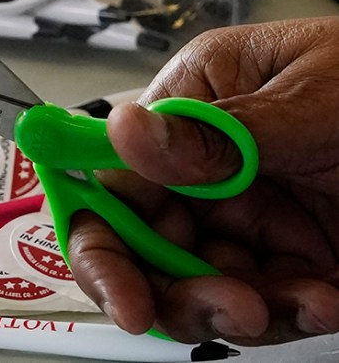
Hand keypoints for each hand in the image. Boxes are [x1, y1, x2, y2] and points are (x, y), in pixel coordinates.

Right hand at [68, 18, 338, 345]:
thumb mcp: (314, 99)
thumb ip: (217, 131)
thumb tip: (124, 132)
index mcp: (199, 102)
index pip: (114, 172)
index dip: (96, 230)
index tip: (114, 280)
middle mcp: (213, 165)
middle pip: (142, 242)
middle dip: (162, 285)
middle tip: (196, 309)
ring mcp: (253, 216)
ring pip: (196, 285)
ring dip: (229, 308)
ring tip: (277, 303)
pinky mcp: (295, 261)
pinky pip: (264, 305)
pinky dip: (289, 314)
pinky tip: (322, 297)